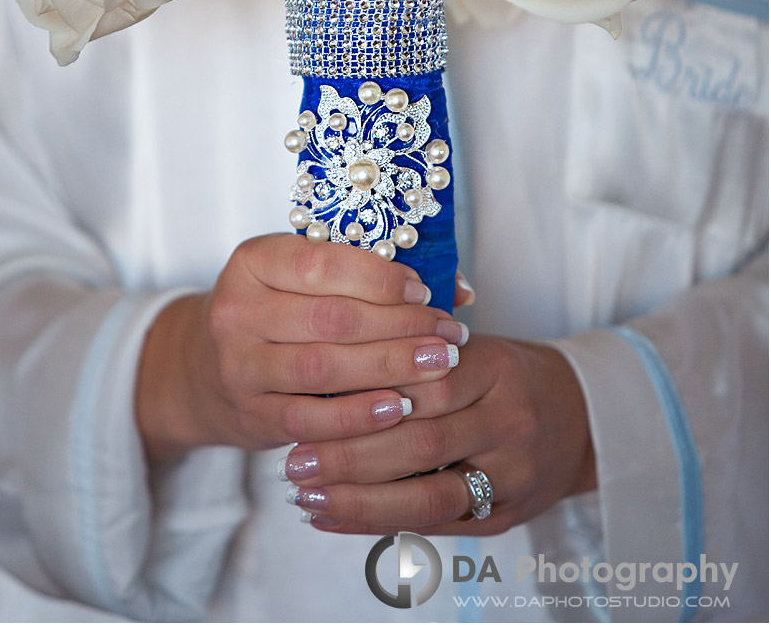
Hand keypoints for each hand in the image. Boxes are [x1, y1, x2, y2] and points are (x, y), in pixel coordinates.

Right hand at [136, 233, 465, 460]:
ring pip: (325, 367)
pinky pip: (310, 419)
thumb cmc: (280, 312)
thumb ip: (372, 274)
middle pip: (332, 318)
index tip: (425, 292)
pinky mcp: (249, 413)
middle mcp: (237, 309)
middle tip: (449, 334)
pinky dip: (359, 416)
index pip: (322, 263)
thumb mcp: (305, 279)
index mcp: (253, 260)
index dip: (380, 277)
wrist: (208, 367)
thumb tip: (460, 287)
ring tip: (439, 366)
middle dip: (401, 326)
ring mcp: (239, 365)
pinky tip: (399, 409)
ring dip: (391, 368)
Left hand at [281, 334, 595, 533]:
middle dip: (350, 456)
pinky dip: (381, 524)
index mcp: (494, 367)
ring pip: (428, 494)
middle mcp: (508, 421)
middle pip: (420, 443)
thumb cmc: (504, 376)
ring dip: (359, 501)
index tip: (309, 403)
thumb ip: (415, 358)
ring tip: (306, 498)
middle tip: (294, 462)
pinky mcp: (508, 515)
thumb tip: (329, 374)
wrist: (581, 417)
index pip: (421, 382)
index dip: (364, 397)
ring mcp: (512, 473)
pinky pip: (438, 526)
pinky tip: (335, 520)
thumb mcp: (472, 349)